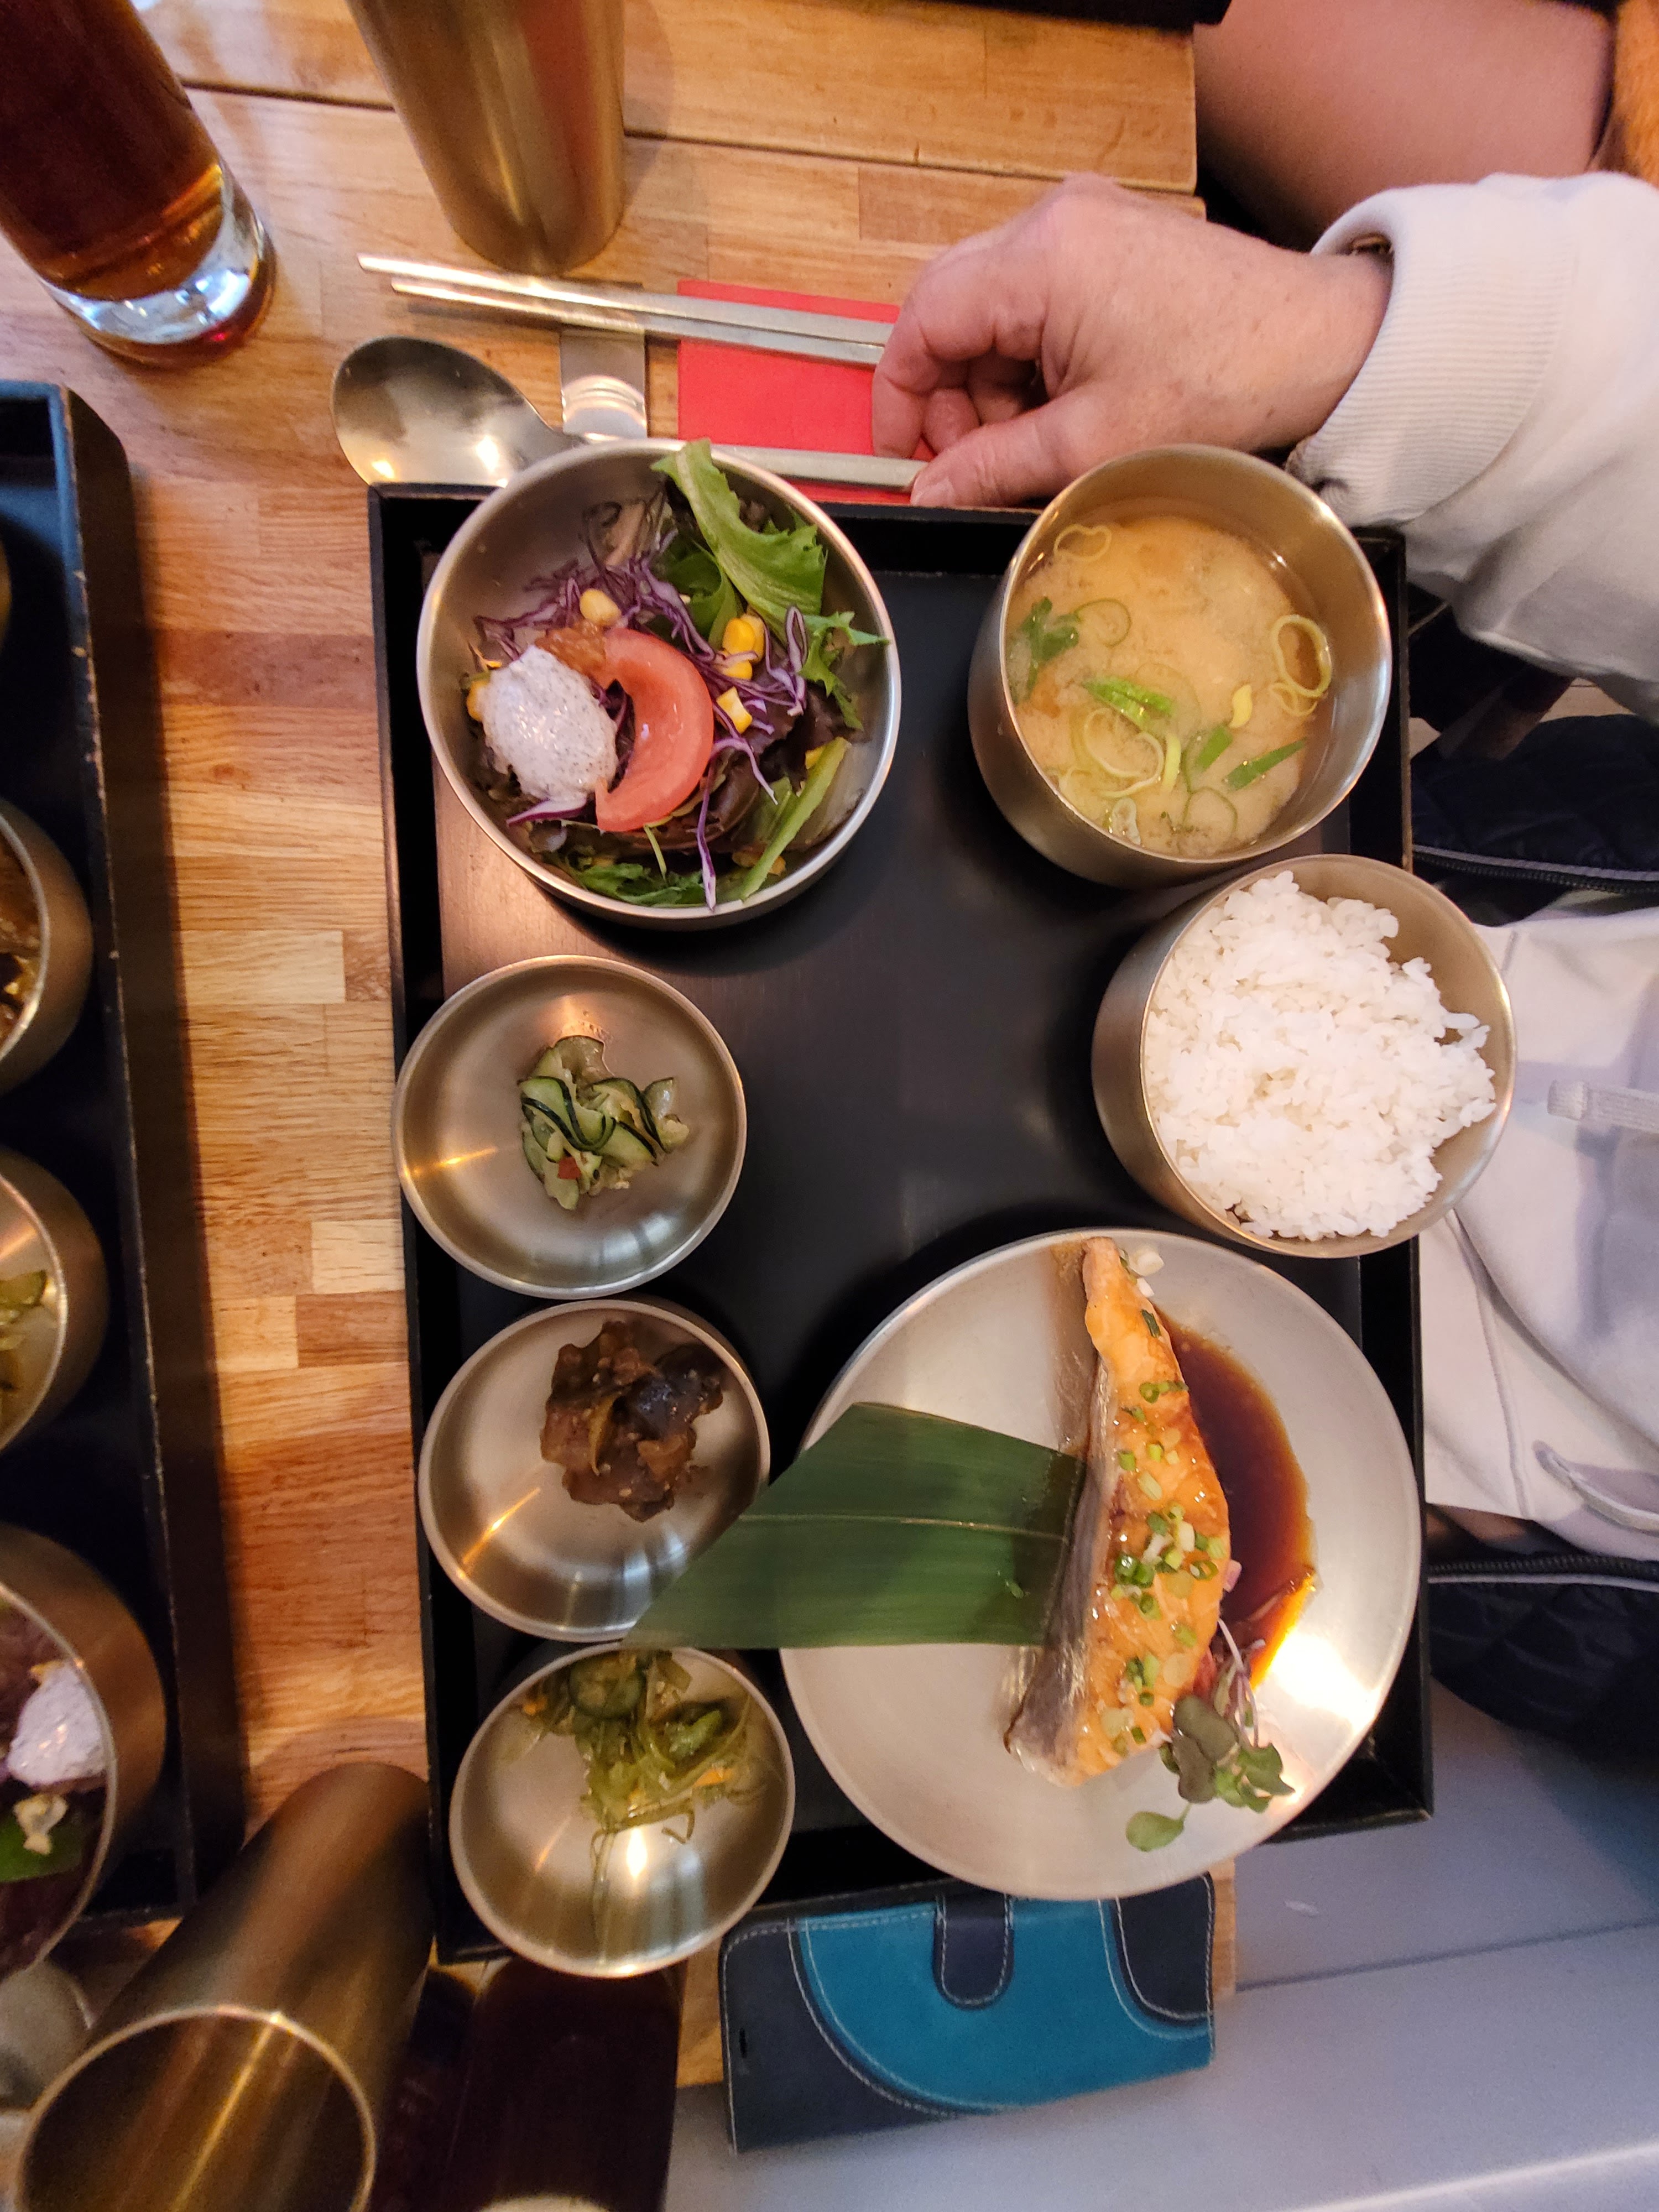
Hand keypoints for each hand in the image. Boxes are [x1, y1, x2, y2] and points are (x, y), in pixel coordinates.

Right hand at [873, 175, 1389, 506]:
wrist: (1323, 346)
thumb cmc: (1226, 381)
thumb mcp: (1092, 442)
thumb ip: (994, 466)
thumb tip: (929, 490)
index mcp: (1041, 259)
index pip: (921, 320)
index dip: (900, 397)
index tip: (905, 456)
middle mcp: (1054, 221)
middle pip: (951, 310)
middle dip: (950, 397)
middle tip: (974, 464)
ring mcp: (1083, 223)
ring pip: (990, 311)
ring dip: (993, 386)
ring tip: (1033, 445)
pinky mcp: (1109, 240)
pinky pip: (1035, 301)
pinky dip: (1031, 363)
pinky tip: (1062, 411)